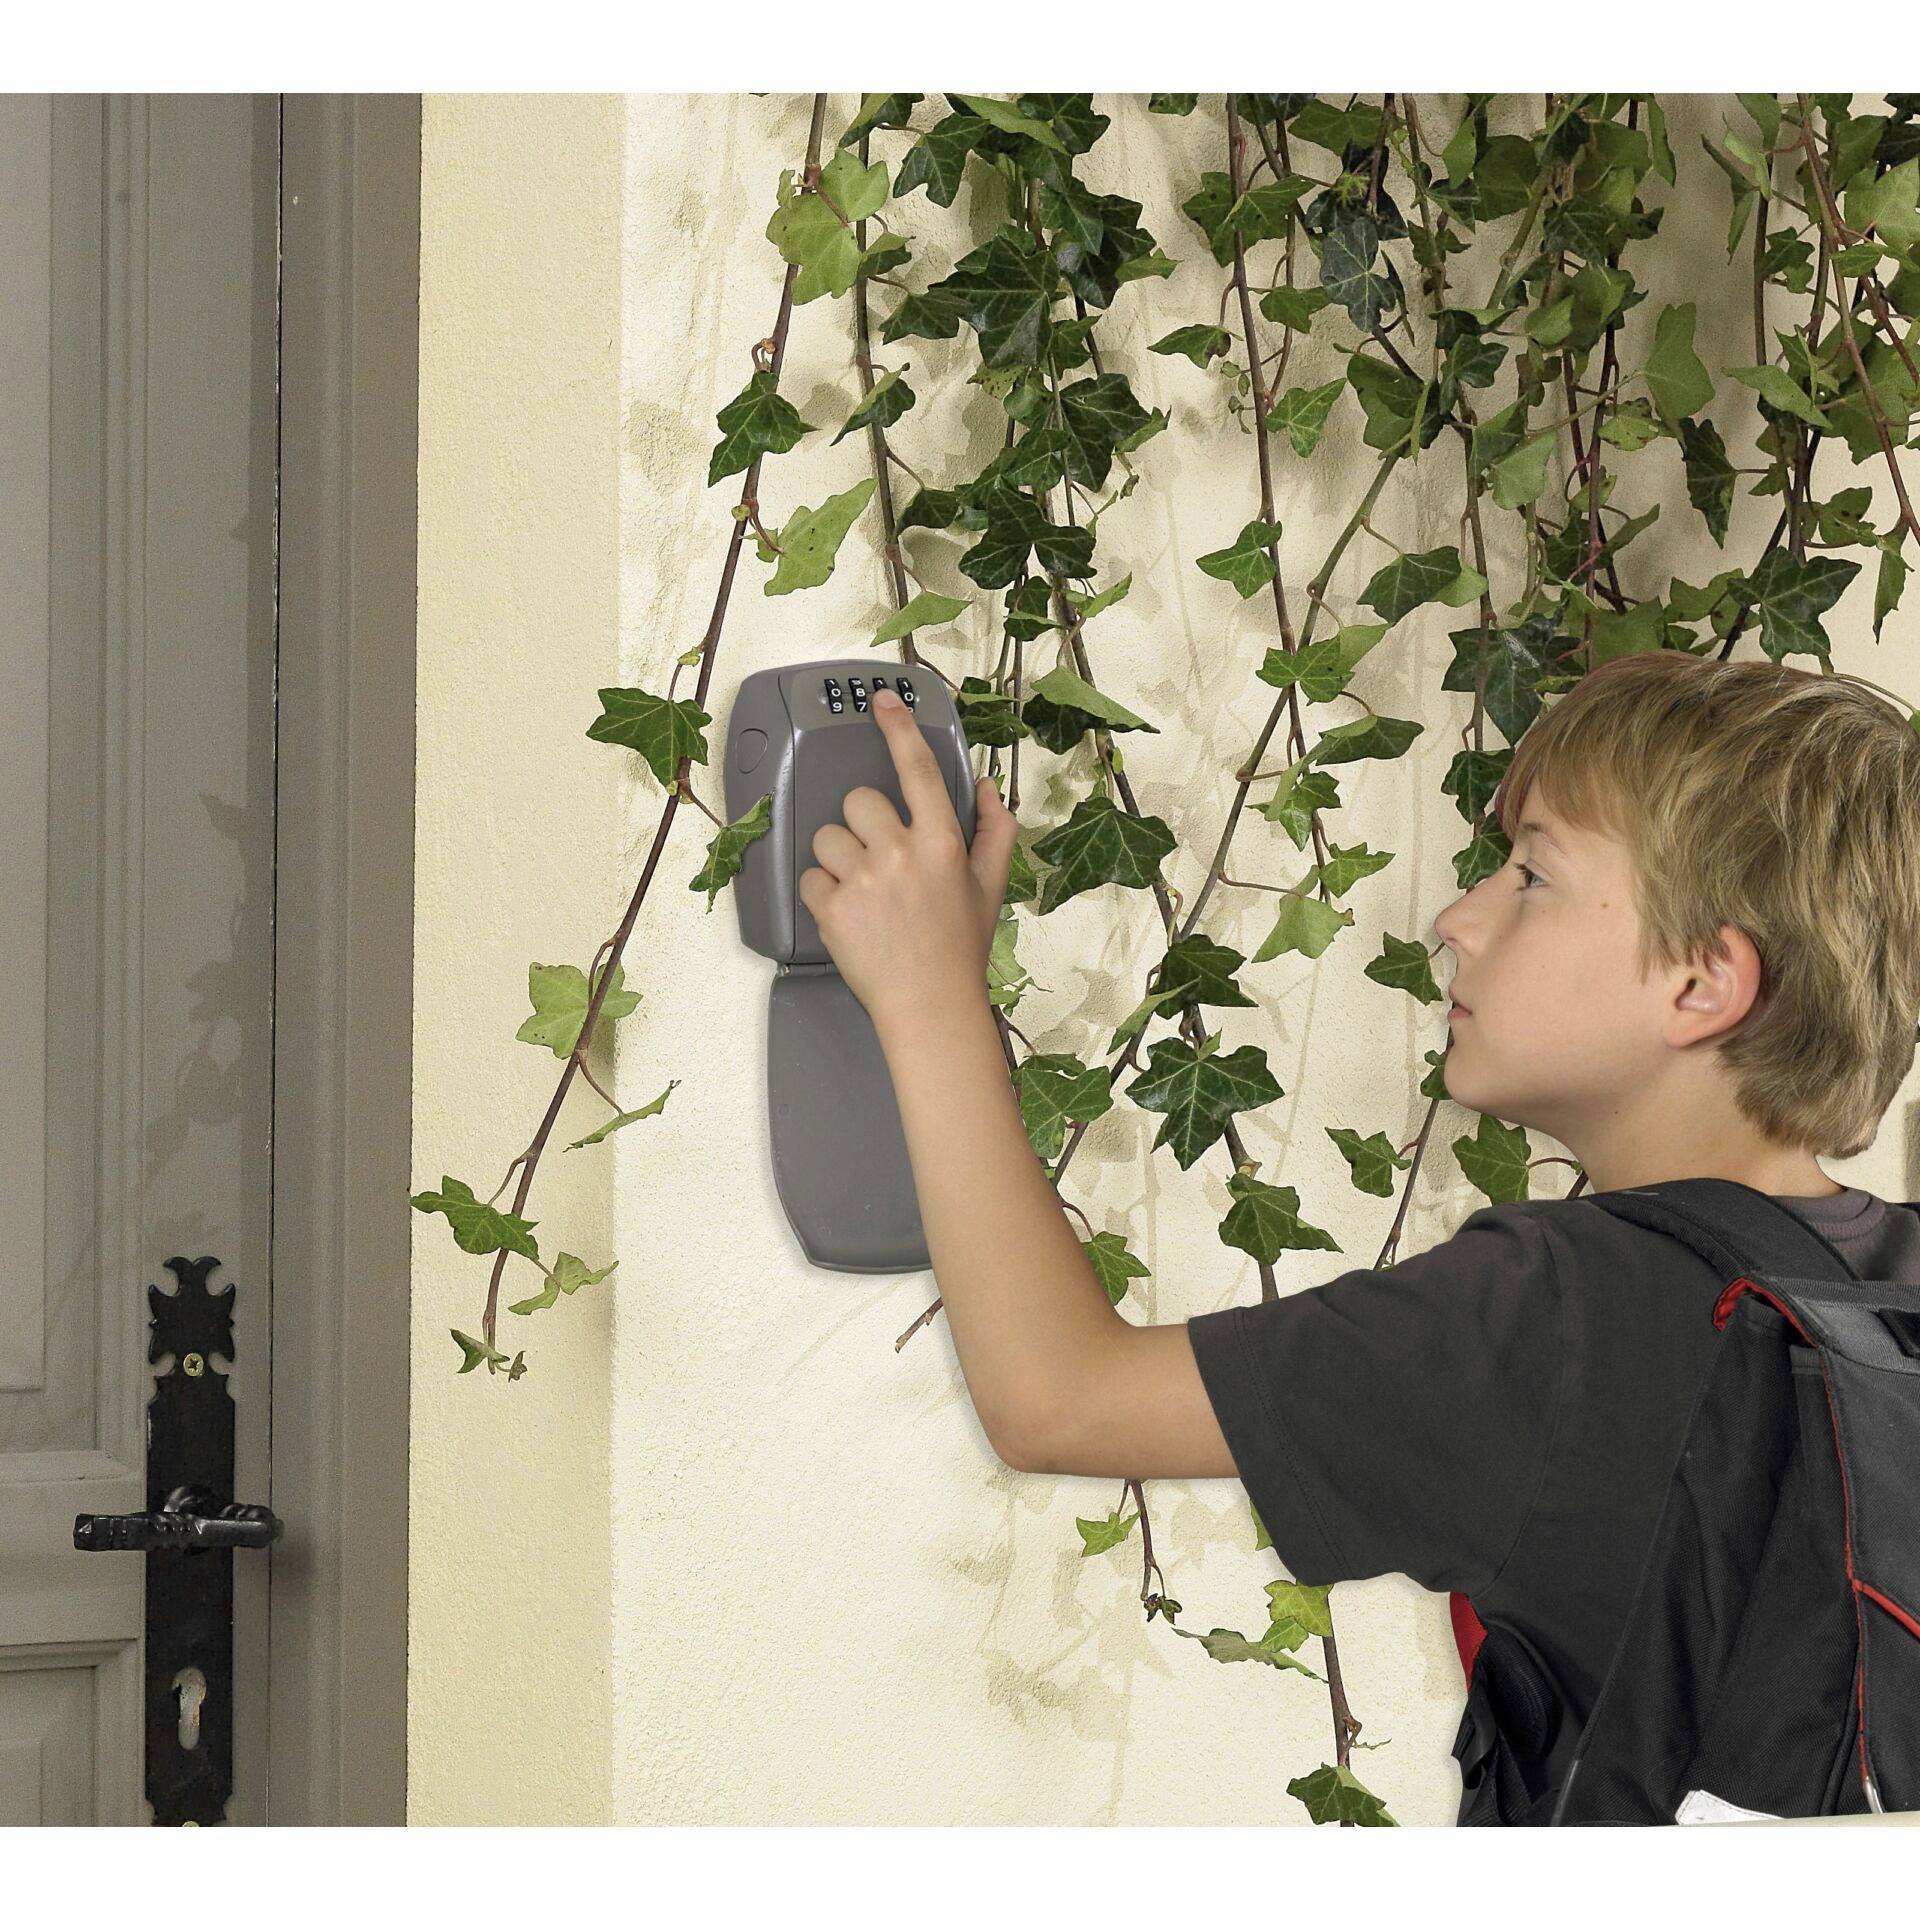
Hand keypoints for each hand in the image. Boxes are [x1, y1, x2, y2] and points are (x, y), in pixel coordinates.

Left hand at [797, 685, 1018, 1040]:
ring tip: (862, 891)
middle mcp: (901, 854)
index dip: (897, 728)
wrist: (930, 1007)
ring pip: (827, 836)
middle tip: (878, 857)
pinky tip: (849, 913)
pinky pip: (810, 876)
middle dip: (863, 824)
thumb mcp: (991, 886)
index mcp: (942, 842)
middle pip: (859, 800)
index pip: (917, 769)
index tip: (880, 700)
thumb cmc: (960, 949)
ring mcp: (862, 881)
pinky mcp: (831, 908)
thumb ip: (994, 830)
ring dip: (839, 858)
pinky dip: (822, 892)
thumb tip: (985, 787)